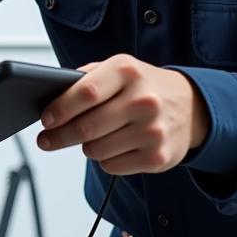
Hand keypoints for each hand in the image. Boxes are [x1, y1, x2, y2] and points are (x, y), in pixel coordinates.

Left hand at [37, 54, 209, 174]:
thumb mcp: (118, 69)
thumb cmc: (142, 86)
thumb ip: (85, 79)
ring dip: (85, 147)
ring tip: (91, 137)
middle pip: (87, 127)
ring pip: (95, 150)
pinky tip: (113, 146)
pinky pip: (111, 166)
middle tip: (46, 139)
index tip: (46, 120)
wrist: (190, 106)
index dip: (60, 109)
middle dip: (59, 136)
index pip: (86, 93)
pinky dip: (104, 159)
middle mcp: (143, 100)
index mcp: (127, 71)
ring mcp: (153, 130)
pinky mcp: (158, 157)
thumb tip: (51, 99)